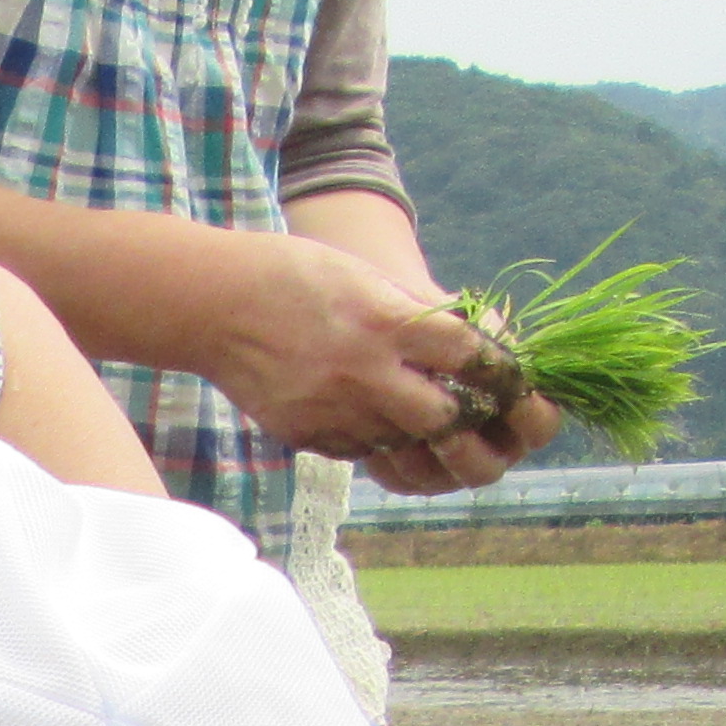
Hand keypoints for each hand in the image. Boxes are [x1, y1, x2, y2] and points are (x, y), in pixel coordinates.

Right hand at [200, 234, 559, 494]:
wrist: (212, 303)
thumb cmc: (293, 275)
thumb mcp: (364, 279)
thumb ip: (411, 315)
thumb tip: (465, 342)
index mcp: (386, 322)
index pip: (468, 354)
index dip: (498, 370)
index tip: (512, 378)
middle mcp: (365, 372)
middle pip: (444, 418)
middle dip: (468, 423)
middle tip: (481, 421)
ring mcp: (333, 409)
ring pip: (402, 444)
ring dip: (423, 440)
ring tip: (430, 428)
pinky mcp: (306, 434)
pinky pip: (358, 450)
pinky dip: (374, 441)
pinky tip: (373, 423)